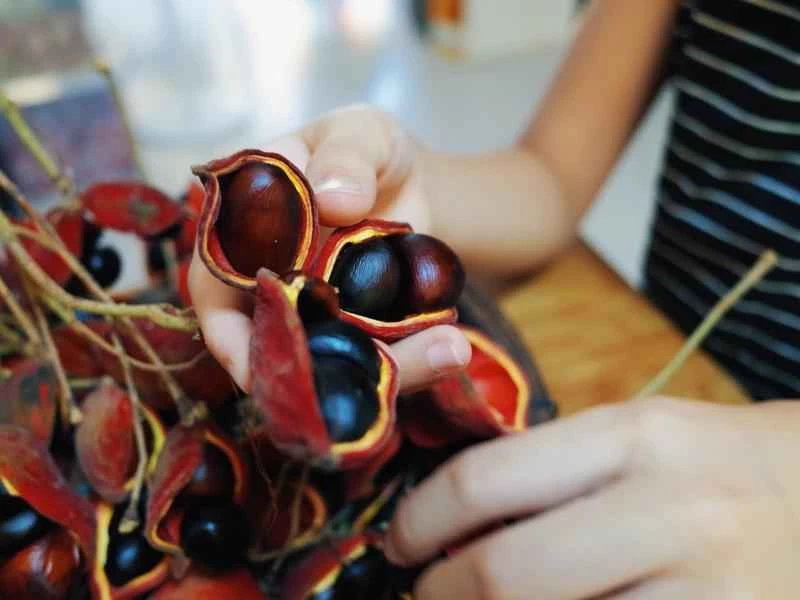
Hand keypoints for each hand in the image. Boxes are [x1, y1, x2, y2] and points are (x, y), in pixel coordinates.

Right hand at [188, 105, 470, 393]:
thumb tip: (332, 200)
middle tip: (383, 374)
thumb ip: (346, 154)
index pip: (217, 293)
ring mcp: (317, 317)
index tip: (259, 366)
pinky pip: (379, 360)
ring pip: (337, 365)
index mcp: (241, 234)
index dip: (230, 336)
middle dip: (322, 373)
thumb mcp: (361, 133)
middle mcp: (271, 288)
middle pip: (280, 350)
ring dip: (389, 369)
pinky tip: (453, 349)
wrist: (406, 180)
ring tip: (449, 350)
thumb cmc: (365, 148)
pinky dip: (414, 360)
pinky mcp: (360, 333)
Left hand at [385, 396, 799, 598]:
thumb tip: (450, 521)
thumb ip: (551, 473)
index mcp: (637, 437)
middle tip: (421, 595)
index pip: (486, 481)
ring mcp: (711, 595)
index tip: (401, 541)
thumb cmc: (719, 467)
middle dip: (440, 594)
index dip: (420, 521)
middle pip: (506, 574)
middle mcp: (675, 513)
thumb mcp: (640, 438)